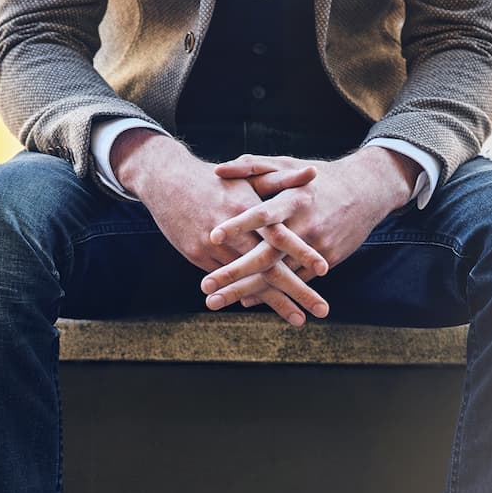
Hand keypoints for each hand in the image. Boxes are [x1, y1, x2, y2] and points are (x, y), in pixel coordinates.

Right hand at [113, 130, 329, 325]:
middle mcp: (233, 231)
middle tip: (322, 310)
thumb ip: (283, 178)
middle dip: (297, 290)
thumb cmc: (215, 178)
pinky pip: (228, 281)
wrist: (167, 180)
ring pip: (249, 280)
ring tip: (299, 319)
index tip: (324, 269)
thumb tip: (314, 173)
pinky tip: (266, 307)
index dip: (301, 252)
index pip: (280, 235)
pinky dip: (247, 294)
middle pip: (269, 266)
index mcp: (249, 207)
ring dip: (275, 302)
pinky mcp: (198, 256)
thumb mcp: (249, 173)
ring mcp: (213, 247)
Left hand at [202, 147, 417, 309]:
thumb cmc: (318, 178)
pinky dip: (272, 292)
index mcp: (294, 199)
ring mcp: (317, 247)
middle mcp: (305, 226)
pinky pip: (295, 281)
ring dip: (247, 291)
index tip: (212, 236)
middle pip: (266, 255)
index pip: (262, 214)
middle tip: (205, 287)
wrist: (367, 192)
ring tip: (217, 302)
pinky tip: (248, 300)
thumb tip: (217, 169)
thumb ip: (252, 167)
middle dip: (234, 273)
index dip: (238, 225)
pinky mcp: (327, 261)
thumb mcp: (288, 166)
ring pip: (279, 275)